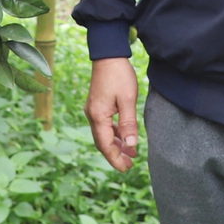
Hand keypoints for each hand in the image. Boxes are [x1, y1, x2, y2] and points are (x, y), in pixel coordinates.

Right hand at [85, 57, 139, 172]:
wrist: (109, 54)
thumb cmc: (119, 75)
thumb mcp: (128, 99)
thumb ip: (129, 123)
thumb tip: (131, 145)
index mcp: (98, 116)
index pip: (106, 145)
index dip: (115, 159)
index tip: (126, 169)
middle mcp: (92, 115)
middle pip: (102, 142)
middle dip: (116, 155)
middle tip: (130, 165)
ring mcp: (93, 110)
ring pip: (104, 134)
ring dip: (116, 144)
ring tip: (131, 153)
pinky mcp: (97, 105)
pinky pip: (104, 125)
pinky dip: (114, 133)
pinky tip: (124, 136)